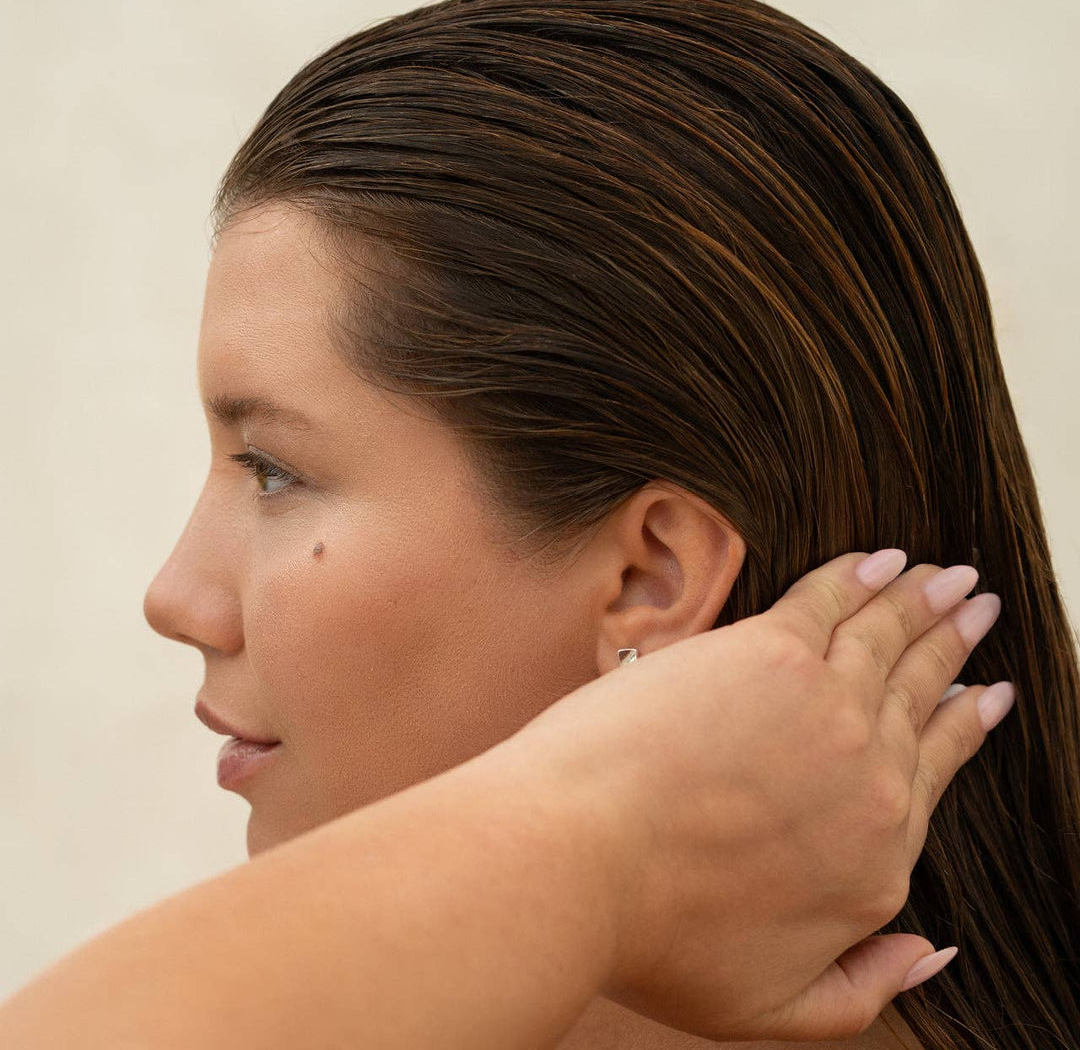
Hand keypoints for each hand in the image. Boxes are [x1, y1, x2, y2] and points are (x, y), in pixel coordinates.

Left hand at [509, 550, 1010, 1041]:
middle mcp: (868, 777)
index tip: (984, 695)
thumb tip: (931, 954)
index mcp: (874, 855)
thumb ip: (864, 990)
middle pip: (921, 694)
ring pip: (888, 638)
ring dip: (923, 600)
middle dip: (954, 645)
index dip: (963, 725)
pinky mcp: (769, 653)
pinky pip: (833, 600)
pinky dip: (862, 576)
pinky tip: (884, 560)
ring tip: (950, 576)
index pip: (936, 770)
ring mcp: (825, 708)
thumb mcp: (772, 1010)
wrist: (577, 862)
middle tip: (980, 608)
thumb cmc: (653, 936)